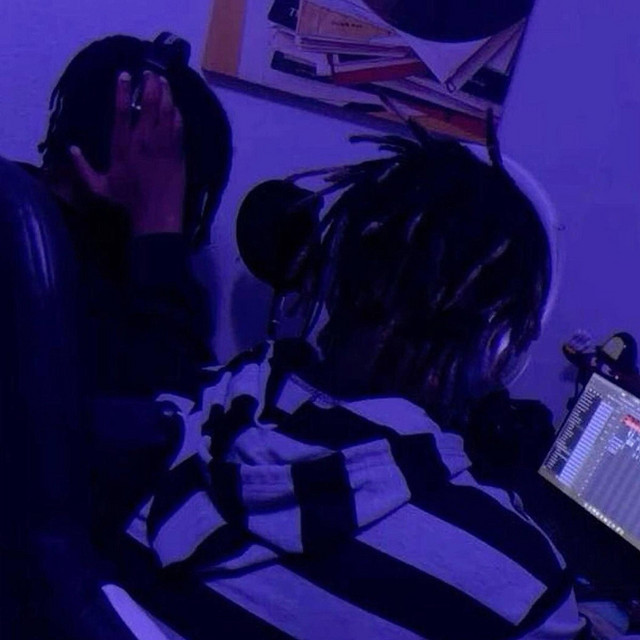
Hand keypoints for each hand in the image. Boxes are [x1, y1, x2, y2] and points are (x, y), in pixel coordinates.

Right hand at [70, 70, 185, 235]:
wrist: (156, 215)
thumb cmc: (128, 202)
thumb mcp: (99, 187)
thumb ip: (83, 167)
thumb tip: (71, 149)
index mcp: (122, 146)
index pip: (122, 111)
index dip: (123, 91)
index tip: (125, 75)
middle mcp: (143, 141)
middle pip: (148, 105)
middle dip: (150, 85)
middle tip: (150, 73)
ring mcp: (162, 145)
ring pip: (166, 111)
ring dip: (166, 94)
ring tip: (163, 81)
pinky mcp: (177, 152)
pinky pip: (178, 127)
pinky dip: (177, 113)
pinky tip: (175, 106)